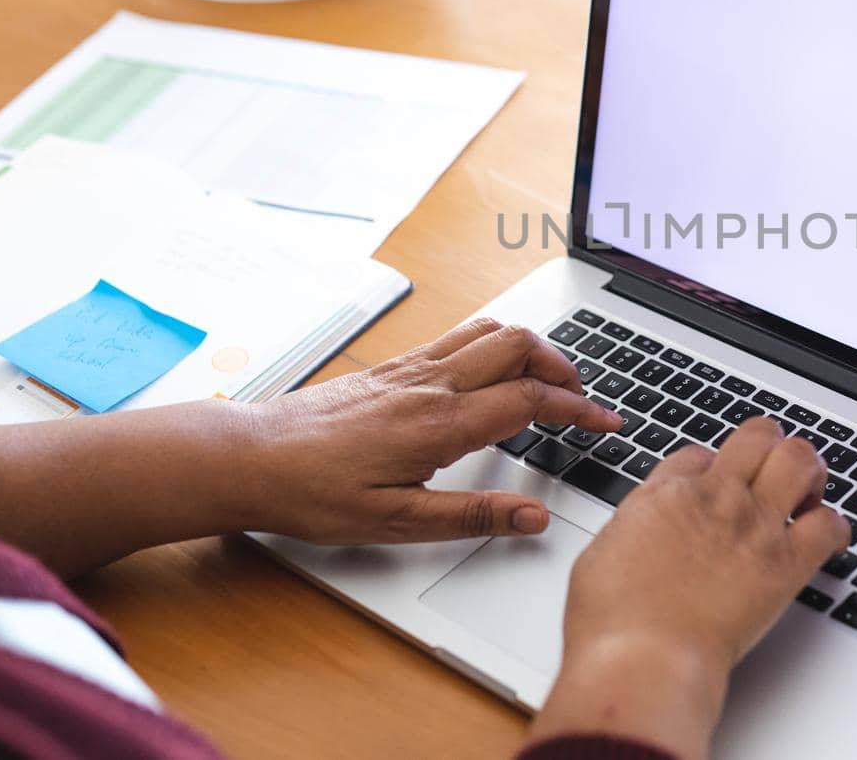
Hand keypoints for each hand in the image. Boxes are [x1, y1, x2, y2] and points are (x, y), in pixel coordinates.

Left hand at [231, 318, 622, 542]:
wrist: (250, 457)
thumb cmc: (313, 492)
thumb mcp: (396, 524)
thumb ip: (472, 518)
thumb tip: (531, 518)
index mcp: (439, 424)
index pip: (529, 402)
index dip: (577, 410)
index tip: (606, 423)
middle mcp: (430, 384)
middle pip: (519, 347)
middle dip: (563, 367)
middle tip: (582, 399)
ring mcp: (412, 368)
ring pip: (491, 331)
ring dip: (532, 348)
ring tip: (549, 380)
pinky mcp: (395, 365)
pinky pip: (460, 335)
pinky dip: (496, 343)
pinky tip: (495, 369)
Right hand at [528, 417, 851, 759]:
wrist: (642, 660)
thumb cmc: (612, 623)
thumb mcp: (600, 555)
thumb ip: (630, 530)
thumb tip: (639, 531)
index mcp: (665, 494)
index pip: (699, 454)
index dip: (712, 467)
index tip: (716, 487)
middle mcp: (714, 497)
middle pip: (757, 436)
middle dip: (770, 446)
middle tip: (774, 471)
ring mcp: (753, 525)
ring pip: (799, 459)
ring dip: (810, 471)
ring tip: (808, 492)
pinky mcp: (785, 564)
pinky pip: (829, 525)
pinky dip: (836, 528)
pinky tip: (829, 542)